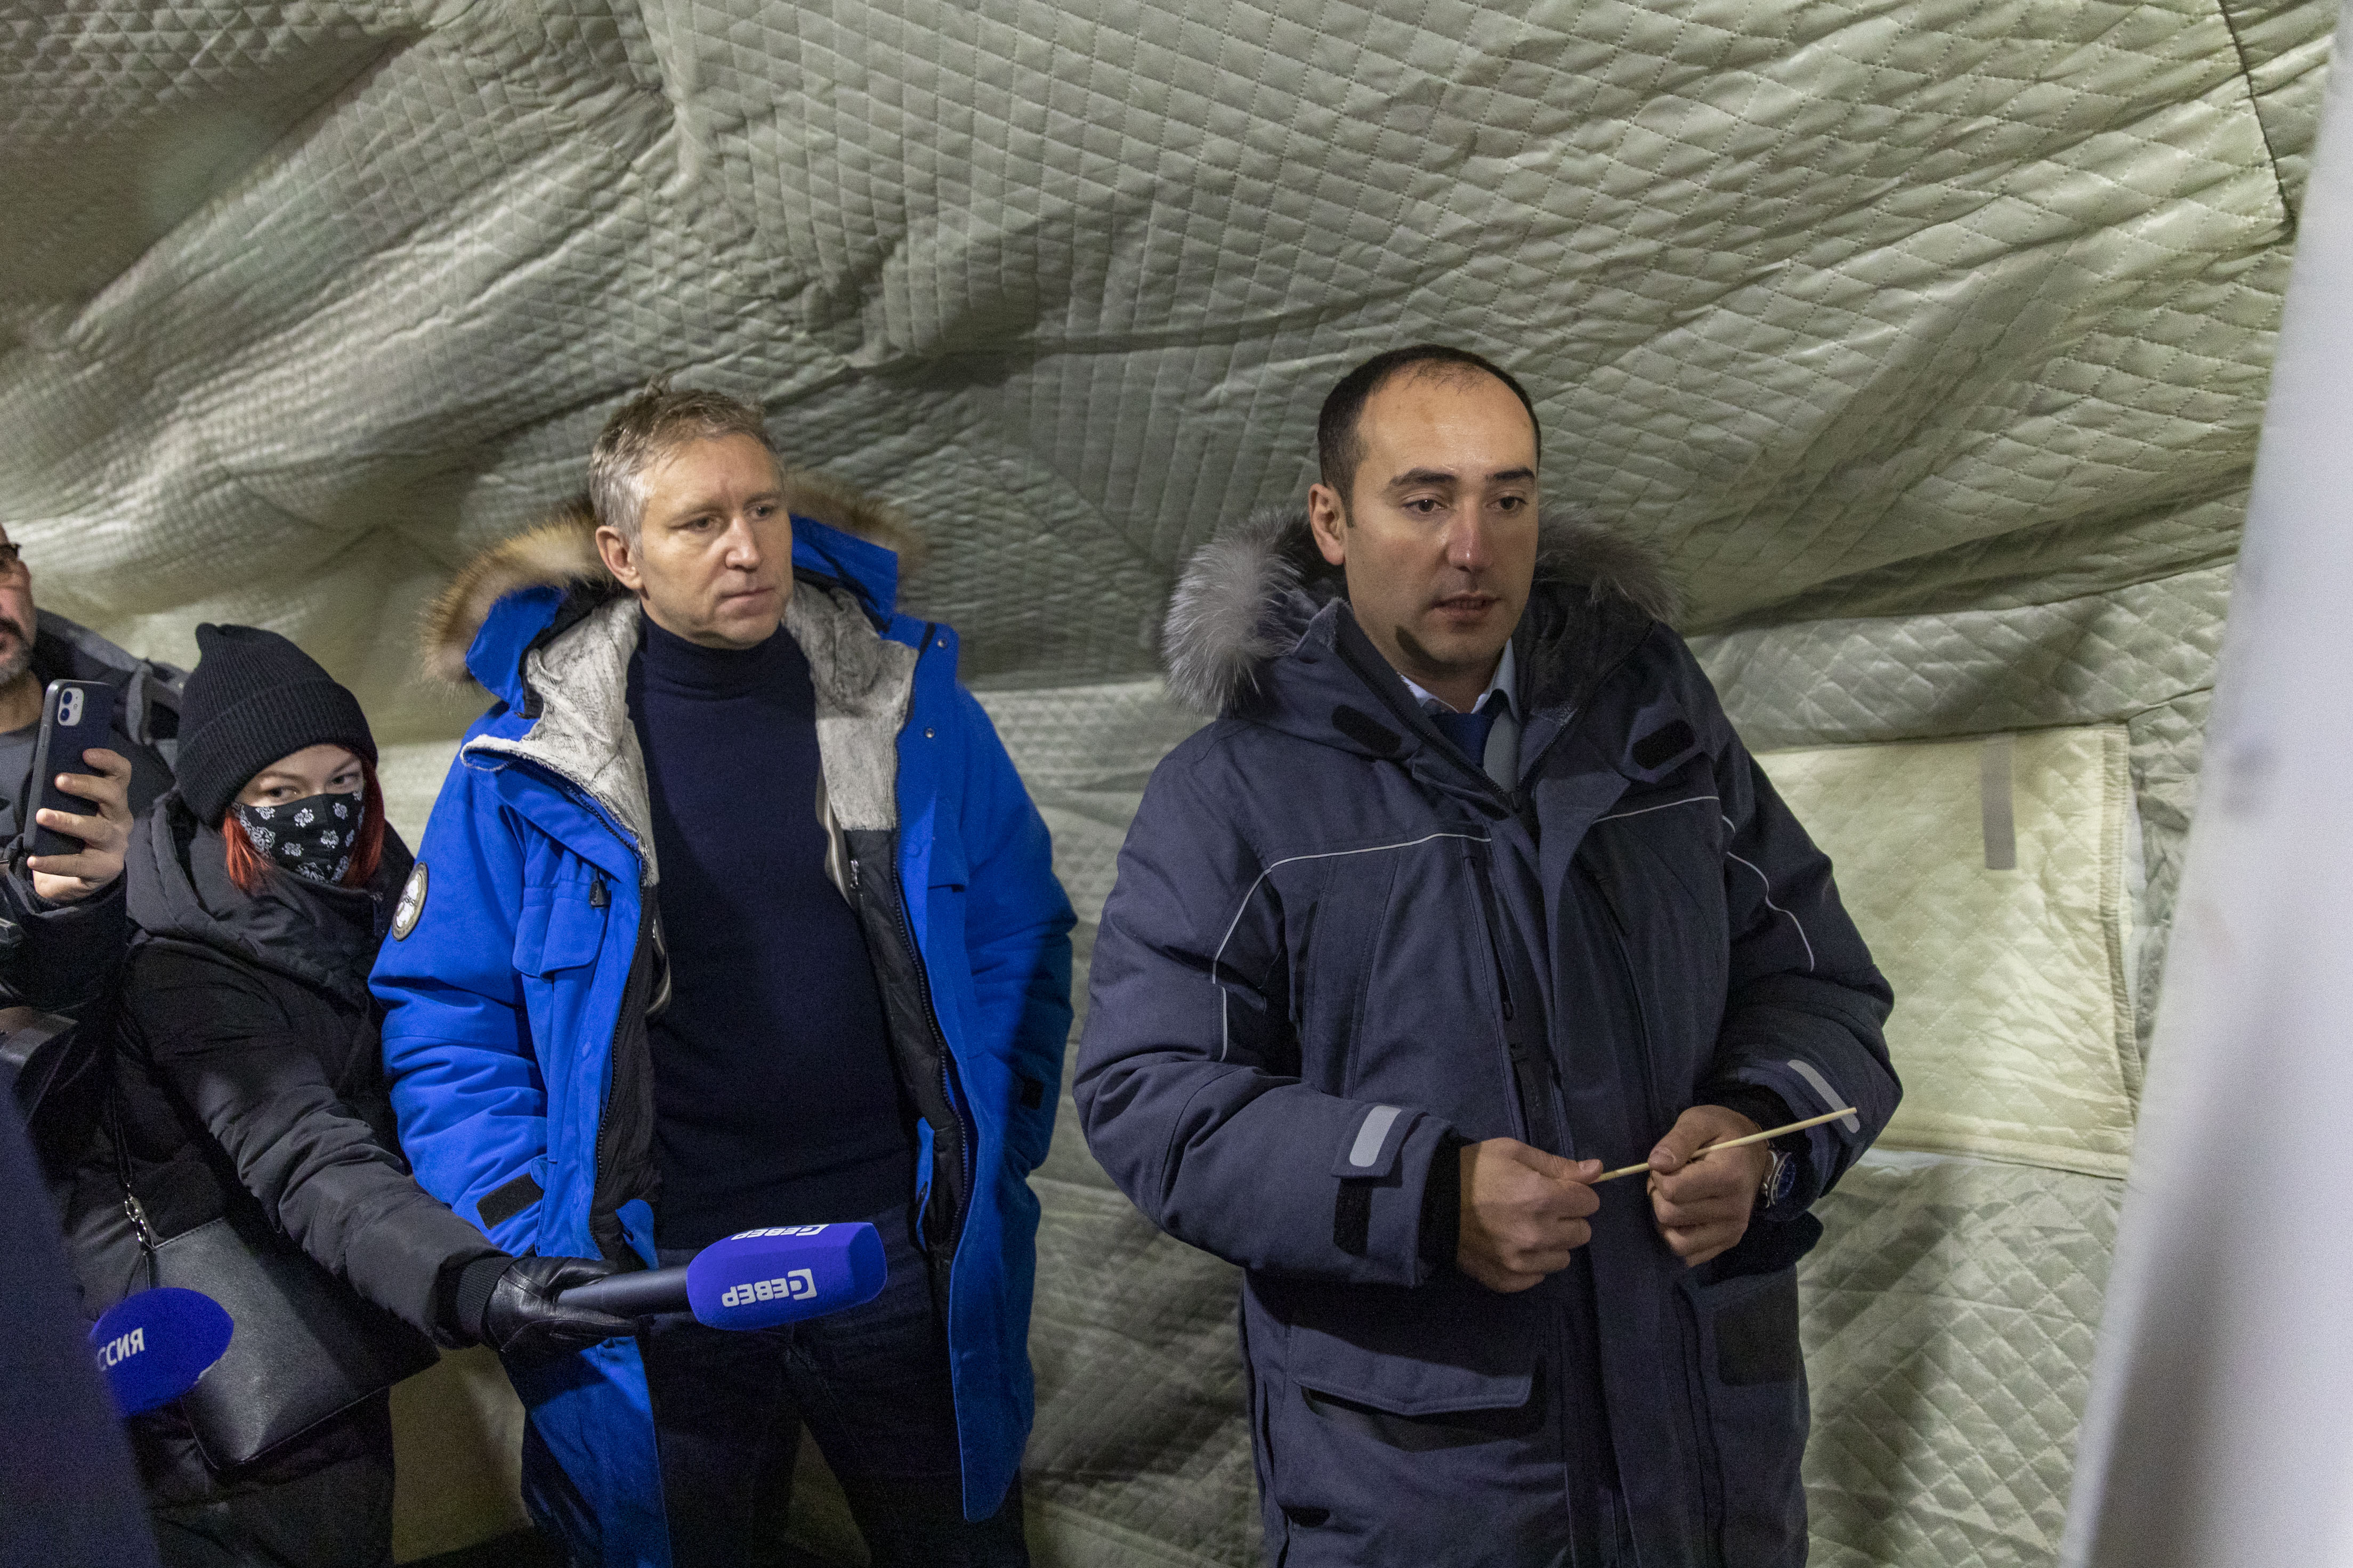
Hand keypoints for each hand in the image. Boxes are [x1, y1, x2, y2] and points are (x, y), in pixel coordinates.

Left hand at [27, 747, 133, 904]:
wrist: (76, 878)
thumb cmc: (72, 837)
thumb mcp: (72, 811)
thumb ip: (66, 795)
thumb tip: (48, 775)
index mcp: (114, 801)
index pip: (121, 775)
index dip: (108, 761)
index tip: (86, 752)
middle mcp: (120, 820)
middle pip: (113, 796)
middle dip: (87, 785)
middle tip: (59, 780)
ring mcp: (115, 845)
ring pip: (97, 828)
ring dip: (68, 821)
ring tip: (42, 816)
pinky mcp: (105, 869)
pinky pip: (79, 864)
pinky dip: (54, 862)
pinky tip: (35, 859)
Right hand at [481, 1256, 637, 1360]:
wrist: (481, 1301)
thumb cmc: (516, 1280)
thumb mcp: (548, 1268)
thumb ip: (580, 1270)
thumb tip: (612, 1272)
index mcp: (542, 1317)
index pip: (585, 1324)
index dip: (612, 1325)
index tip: (636, 1323)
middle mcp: (539, 1342)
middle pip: (583, 1339)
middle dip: (607, 1330)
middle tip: (632, 1321)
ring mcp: (535, 1355)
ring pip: (575, 1347)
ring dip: (593, 1336)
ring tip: (612, 1323)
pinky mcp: (532, 1361)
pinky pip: (563, 1352)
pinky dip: (576, 1342)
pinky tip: (586, 1330)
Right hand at [1457, 1138, 1600, 1292]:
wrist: (1429, 1201)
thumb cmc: (1474, 1169)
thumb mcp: (1514, 1153)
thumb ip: (1558, 1165)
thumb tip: (1597, 1171)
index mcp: (1542, 1197)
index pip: (1589, 1202)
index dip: (1576, 1192)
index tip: (1557, 1189)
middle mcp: (1537, 1234)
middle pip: (1582, 1233)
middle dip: (1568, 1218)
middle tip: (1541, 1207)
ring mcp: (1522, 1261)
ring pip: (1563, 1258)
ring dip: (1552, 1243)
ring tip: (1526, 1228)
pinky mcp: (1507, 1279)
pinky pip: (1538, 1276)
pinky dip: (1532, 1263)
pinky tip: (1513, 1246)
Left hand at [1647, 1105, 1771, 1267]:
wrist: (1753, 1153)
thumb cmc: (1723, 1134)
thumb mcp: (1700, 1121)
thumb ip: (1678, 1139)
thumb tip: (1656, 1163)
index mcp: (1728, 1176)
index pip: (1673, 1190)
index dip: (1660, 1175)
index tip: (1669, 1163)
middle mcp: (1734, 1210)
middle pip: (1669, 1215)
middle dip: (1659, 1195)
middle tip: (1671, 1179)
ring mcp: (1733, 1230)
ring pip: (1676, 1241)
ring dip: (1665, 1220)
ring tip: (1676, 1198)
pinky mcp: (1728, 1242)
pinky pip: (1689, 1255)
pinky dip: (1678, 1237)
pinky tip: (1683, 1216)